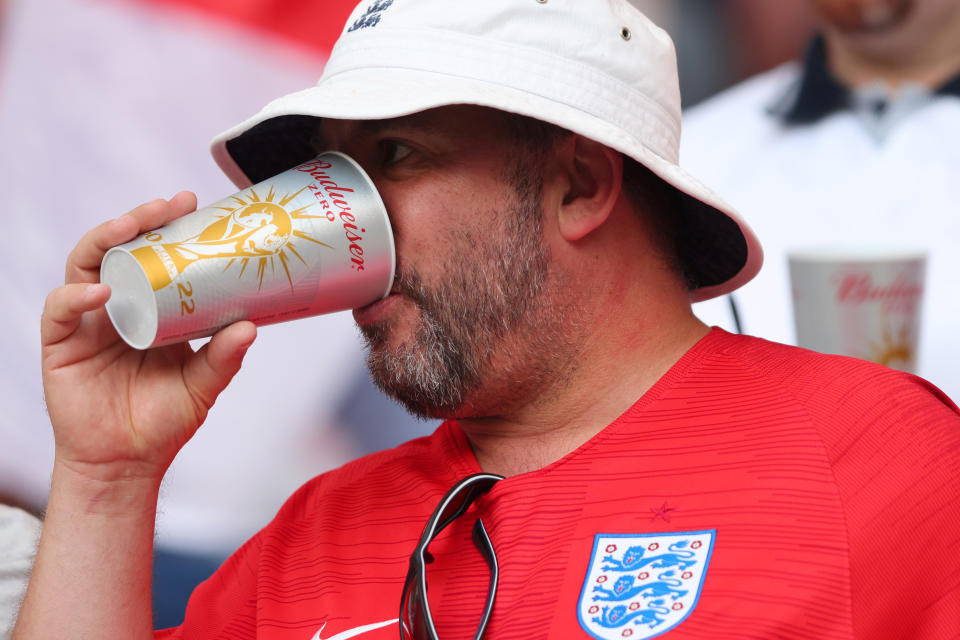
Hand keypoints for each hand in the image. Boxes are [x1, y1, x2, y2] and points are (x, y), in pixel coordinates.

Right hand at [40, 192, 256, 484]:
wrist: (126, 463)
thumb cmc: (164, 420)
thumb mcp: (203, 384)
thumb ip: (224, 357)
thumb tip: (252, 326)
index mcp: (149, 308)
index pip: (153, 255)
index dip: (168, 227)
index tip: (193, 203)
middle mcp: (116, 306)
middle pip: (119, 249)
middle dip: (139, 220)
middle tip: (168, 205)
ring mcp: (86, 322)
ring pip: (85, 266)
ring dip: (106, 239)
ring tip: (132, 226)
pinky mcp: (61, 344)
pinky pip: (61, 309)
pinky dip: (77, 295)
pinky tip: (102, 291)